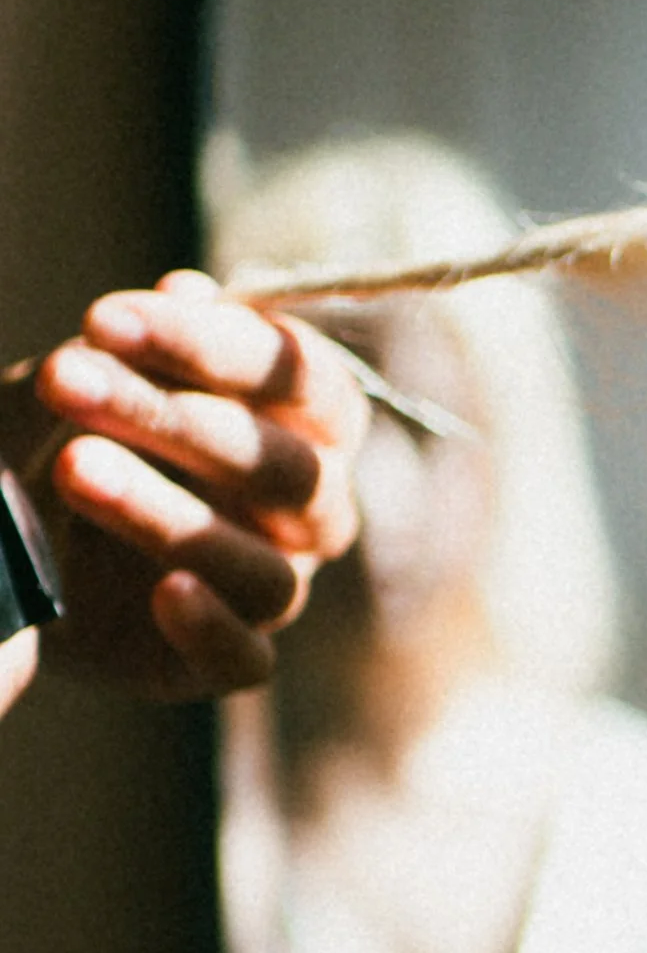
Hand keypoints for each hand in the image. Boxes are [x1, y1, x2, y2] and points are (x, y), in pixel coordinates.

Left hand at [0, 271, 369, 703]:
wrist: (20, 532)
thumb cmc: (80, 430)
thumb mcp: (101, 371)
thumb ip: (152, 341)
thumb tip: (191, 291)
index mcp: (307, 424)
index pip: (304, 380)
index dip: (214, 347)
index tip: (105, 319)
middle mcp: (312, 508)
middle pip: (288, 472)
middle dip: (175, 423)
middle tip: (65, 380)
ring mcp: (275, 586)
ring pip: (265, 570)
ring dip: (168, 518)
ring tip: (70, 469)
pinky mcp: (227, 659)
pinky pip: (248, 662)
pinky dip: (211, 627)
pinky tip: (162, 594)